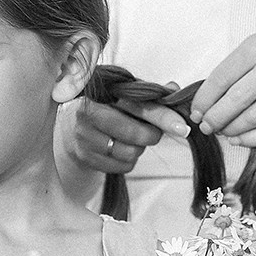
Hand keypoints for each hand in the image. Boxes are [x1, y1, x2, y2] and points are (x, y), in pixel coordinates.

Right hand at [59, 92, 189, 175]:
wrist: (73, 129)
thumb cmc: (106, 109)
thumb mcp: (125, 96)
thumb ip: (150, 93)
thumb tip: (174, 89)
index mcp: (100, 93)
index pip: (138, 106)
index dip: (162, 116)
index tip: (182, 127)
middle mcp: (88, 114)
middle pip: (135, 134)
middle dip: (152, 135)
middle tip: (152, 132)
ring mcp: (84, 137)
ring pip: (130, 153)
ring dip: (138, 149)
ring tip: (131, 140)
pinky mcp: (84, 157)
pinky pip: (122, 166)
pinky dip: (128, 161)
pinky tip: (120, 150)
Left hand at [190, 32, 255, 145]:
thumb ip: (235, 67)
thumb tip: (206, 99)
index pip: (223, 76)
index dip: (205, 98)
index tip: (196, 111)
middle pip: (236, 100)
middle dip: (215, 118)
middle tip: (206, 126)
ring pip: (252, 118)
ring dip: (231, 130)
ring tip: (221, 132)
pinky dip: (251, 139)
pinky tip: (239, 139)